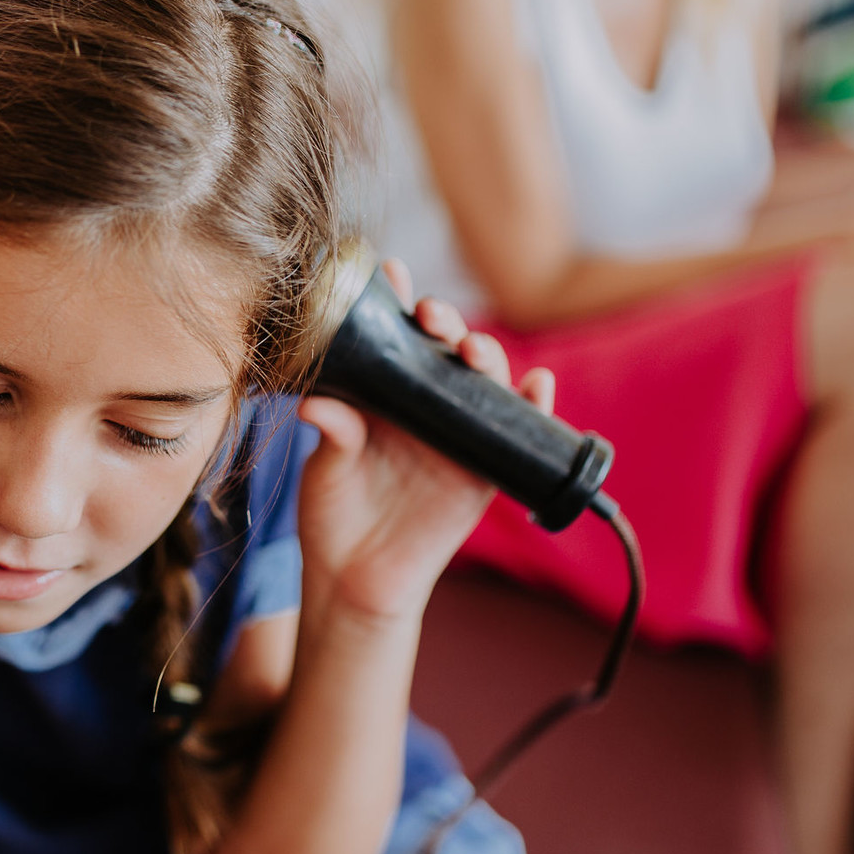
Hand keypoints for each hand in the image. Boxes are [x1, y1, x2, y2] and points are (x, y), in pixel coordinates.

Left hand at [296, 260, 554, 621]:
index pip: (394, 336)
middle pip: (444, 349)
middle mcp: (423, 407)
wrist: (353, 580)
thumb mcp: (326, 468)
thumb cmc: (332, 515)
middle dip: (444, 322)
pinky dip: (535, 406)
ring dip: (487, 356)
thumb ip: (331, 432)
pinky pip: (517, 433)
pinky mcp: (482, 471)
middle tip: (430, 315)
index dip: (397, 301)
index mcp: (382, 395)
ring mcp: (457, 436)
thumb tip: (316, 402)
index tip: (390, 273)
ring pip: (484, 381)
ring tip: (474, 351)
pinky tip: (537, 384)